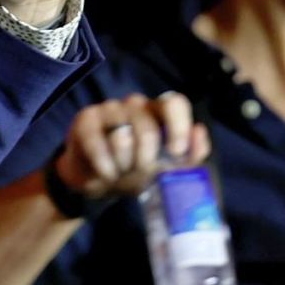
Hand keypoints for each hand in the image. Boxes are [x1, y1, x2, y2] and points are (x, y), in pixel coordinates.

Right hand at [51, 92, 211, 201]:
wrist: (97, 182)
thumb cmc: (135, 171)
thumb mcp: (165, 170)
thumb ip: (190, 154)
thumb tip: (199, 132)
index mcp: (158, 112)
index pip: (175, 103)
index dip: (179, 126)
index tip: (176, 152)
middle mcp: (135, 105)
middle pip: (148, 124)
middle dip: (148, 157)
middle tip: (144, 173)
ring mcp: (109, 110)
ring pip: (122, 136)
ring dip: (125, 164)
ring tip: (122, 174)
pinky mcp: (85, 120)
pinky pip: (98, 145)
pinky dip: (106, 167)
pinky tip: (108, 176)